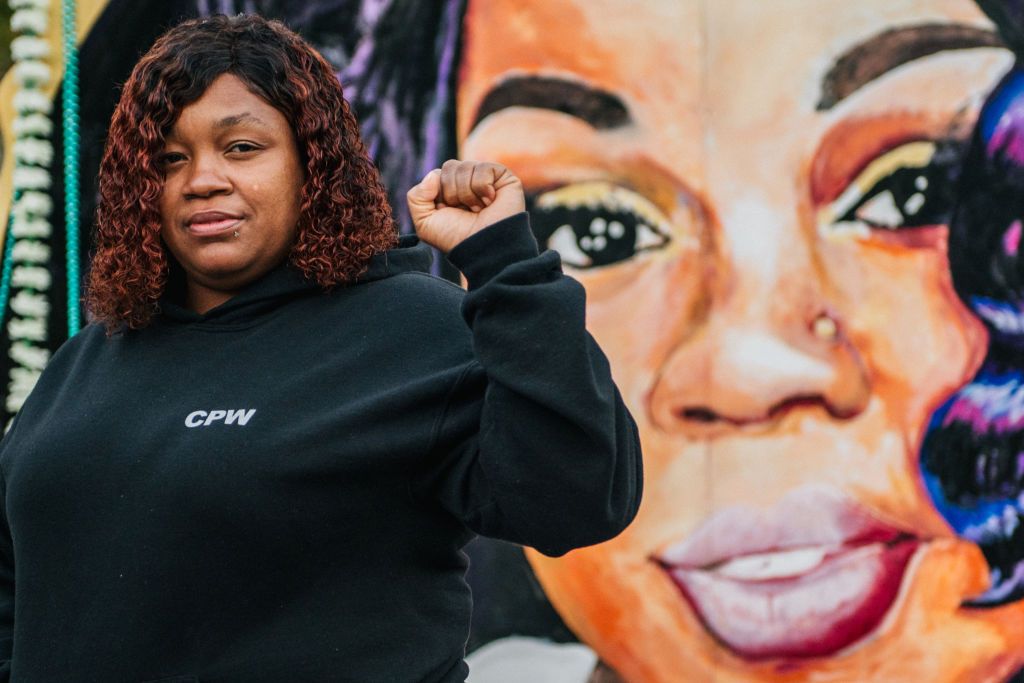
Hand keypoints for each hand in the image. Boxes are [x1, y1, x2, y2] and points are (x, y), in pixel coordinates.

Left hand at [406, 160, 525, 252]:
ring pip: (465, 167)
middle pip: (449, 167)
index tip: (448, 211)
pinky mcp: (502, 177)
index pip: (437, 174)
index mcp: (450, 191)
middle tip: (465, 211)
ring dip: (467, 194)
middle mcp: (467, 183)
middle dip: (452, 192)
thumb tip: (434, 174)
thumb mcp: (425, 223)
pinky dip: (482, 188)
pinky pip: (483, 168)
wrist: (483, 248)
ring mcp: (486, 178)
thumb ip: (416, 196)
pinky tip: (489, 202)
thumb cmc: (456, 238)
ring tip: (478, 210)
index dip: (438, 192)